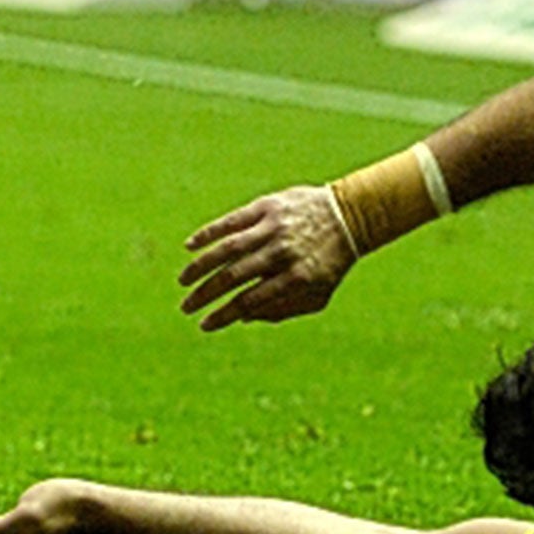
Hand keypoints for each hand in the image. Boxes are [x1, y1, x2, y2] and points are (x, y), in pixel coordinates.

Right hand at [177, 184, 356, 331]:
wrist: (349, 215)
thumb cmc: (330, 261)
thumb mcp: (318, 294)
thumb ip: (283, 309)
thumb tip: (244, 317)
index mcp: (296, 278)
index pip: (249, 301)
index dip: (223, 316)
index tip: (204, 326)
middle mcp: (281, 253)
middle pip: (233, 277)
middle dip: (205, 295)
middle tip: (186, 308)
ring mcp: (272, 228)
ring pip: (227, 249)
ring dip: (200, 267)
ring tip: (183, 281)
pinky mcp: (266, 207)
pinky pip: (231, 221)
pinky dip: (208, 233)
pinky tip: (189, 246)